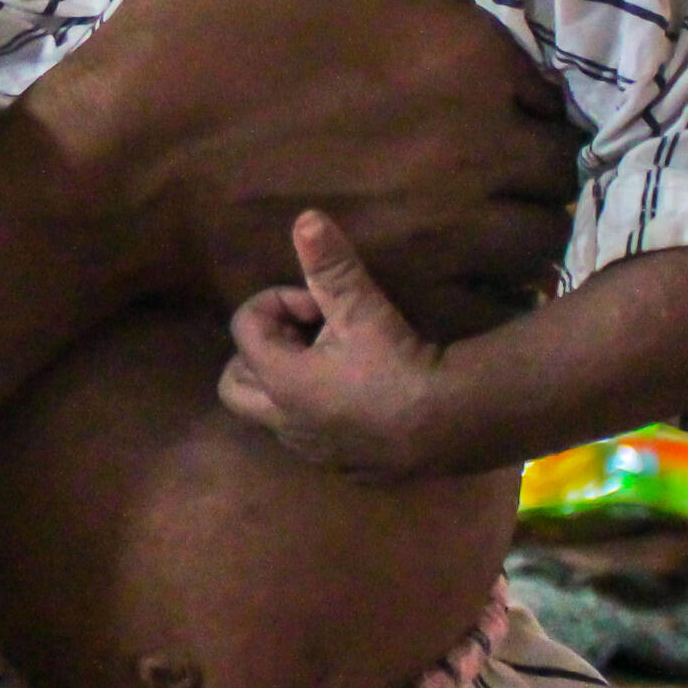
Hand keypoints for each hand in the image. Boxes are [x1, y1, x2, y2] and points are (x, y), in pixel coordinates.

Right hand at [9, 0, 576, 315]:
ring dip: (517, 222)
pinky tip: (435, 261)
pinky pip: (491, 305)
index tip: (481, 87)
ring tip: (467, 208)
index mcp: (469, 55)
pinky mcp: (403, 297)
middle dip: (531, 155)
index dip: (523, 82)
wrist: (121, 168)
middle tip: (479, 148)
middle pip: (559, 165)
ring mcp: (447, 235)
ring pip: (538, 239)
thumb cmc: (203, 37)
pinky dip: (481, 288)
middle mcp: (480, 149)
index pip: (558, 79)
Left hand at [218, 211, 476, 478]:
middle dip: (257, 354)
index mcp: (279, 381)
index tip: (317, 302)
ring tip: (329, 361)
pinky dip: (317, 414)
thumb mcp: (362, 308)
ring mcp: (314, 452)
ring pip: (273, 416)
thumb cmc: (398, 363)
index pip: (244, 329)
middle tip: (299, 336)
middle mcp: (284, 423)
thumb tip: (306, 219)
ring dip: (286, 385)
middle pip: (234, 387)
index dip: (276, 302)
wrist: (452, 423)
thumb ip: (330, 265)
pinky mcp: (346, 469)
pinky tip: (357, 396)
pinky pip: (311, 439)